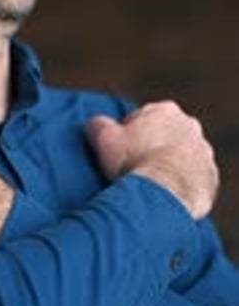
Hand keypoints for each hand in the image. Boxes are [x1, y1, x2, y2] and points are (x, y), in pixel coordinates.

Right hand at [86, 101, 218, 218]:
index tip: (121, 153)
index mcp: (165, 111)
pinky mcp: (210, 176)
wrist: (164, 192)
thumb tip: (96, 124)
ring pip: (180, 158)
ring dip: (168, 167)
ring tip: (150, 184)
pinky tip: (165, 195)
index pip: (142, 119)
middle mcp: (190, 126)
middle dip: (151, 148)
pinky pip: (192, 180)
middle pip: (164, 136)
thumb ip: (98, 124)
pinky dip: (180, 185)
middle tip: (134, 168)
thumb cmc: (133, 162)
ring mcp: (203, 152)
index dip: (128, 136)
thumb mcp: (104, 138)